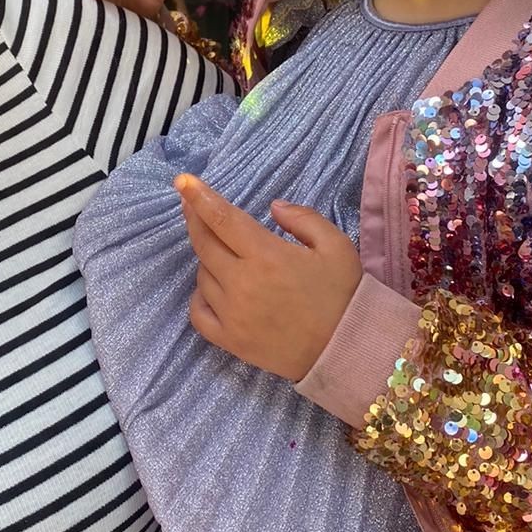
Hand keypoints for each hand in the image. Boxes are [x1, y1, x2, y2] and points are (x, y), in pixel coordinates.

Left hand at [176, 174, 361, 380]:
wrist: (348, 349)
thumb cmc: (344, 295)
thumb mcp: (335, 245)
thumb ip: (303, 218)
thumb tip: (273, 207)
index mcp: (266, 256)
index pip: (223, 219)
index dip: (199, 197)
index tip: (183, 182)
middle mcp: (241, 283)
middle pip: (204, 243)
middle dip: (195, 219)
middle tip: (191, 205)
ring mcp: (231, 314)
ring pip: (202, 275)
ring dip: (208, 259)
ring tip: (228, 256)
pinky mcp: (229, 340)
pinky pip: (198, 312)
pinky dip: (199, 296)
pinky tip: (212, 288)